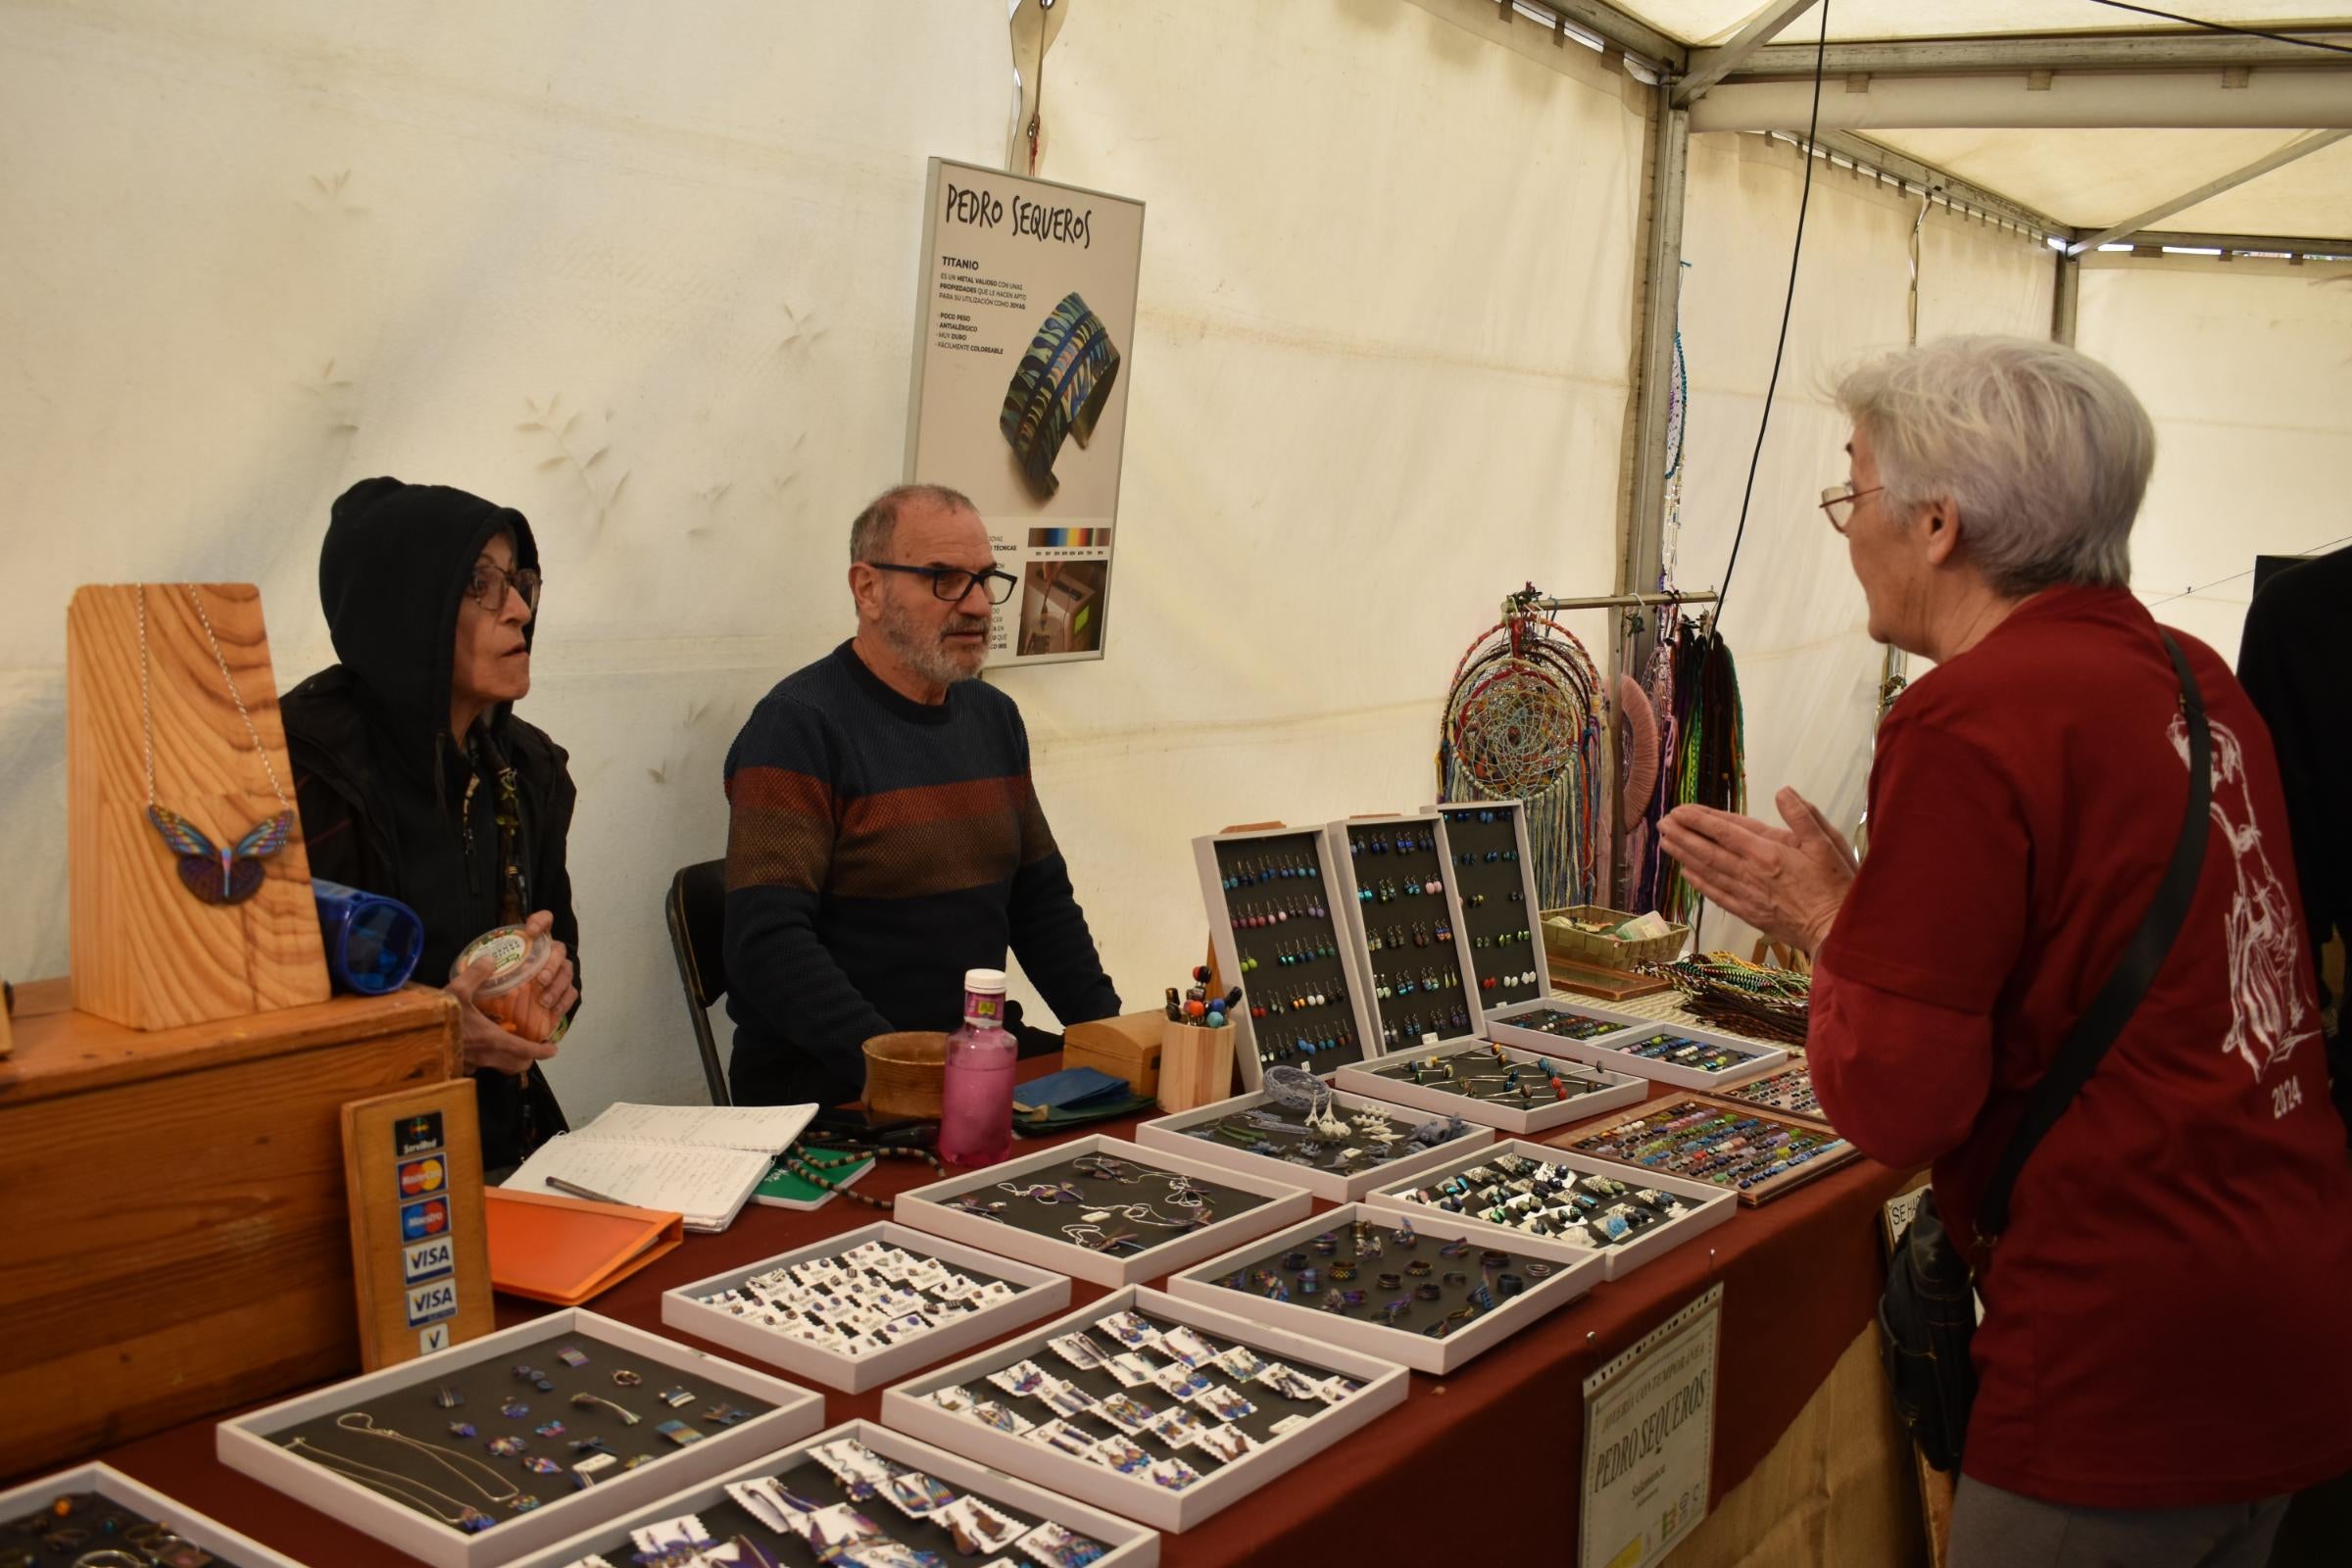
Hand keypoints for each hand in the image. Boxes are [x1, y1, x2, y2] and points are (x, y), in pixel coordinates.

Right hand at [443, 912, 568, 1074]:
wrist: (407, 1041)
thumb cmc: (437, 1018)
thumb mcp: (456, 991)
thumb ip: (476, 974)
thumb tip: (492, 959)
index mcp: (492, 1040)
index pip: (524, 1051)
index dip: (541, 1051)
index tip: (553, 1049)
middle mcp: (485, 1056)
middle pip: (516, 1065)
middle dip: (527, 1058)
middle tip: (532, 1045)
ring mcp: (472, 1064)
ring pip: (499, 1068)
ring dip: (508, 1060)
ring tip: (510, 1044)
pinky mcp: (458, 1066)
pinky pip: (480, 1066)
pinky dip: (488, 1059)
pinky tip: (481, 1045)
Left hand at [1657, 787, 1857, 953]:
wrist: (1837, 931)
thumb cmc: (1836, 884)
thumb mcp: (1828, 843)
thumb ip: (1803, 816)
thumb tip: (1783, 792)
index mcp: (1768, 851)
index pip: (1725, 831)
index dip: (1700, 819)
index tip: (1680, 809)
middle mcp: (1751, 872)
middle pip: (1708, 850)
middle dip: (1683, 834)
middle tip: (1663, 822)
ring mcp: (1747, 894)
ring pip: (1708, 871)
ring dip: (1684, 855)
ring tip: (1665, 843)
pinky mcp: (1749, 913)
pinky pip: (1717, 896)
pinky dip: (1699, 884)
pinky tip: (1686, 874)